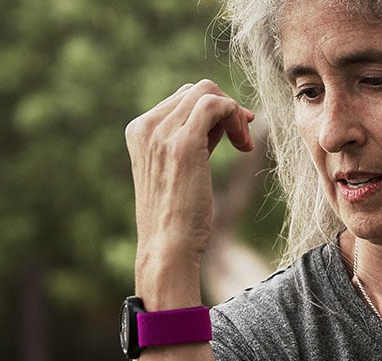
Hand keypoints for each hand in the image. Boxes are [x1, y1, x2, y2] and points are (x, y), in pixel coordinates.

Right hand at [125, 80, 254, 302]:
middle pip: (196, 91)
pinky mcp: (183, 143)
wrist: (167, 248)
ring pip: (207, 92)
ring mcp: (162, 133)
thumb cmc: (178, 218)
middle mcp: (146, 127)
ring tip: (242, 145)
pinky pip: (215, 104)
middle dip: (226, 110)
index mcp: (139, 131)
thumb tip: (223, 120)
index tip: (234, 135)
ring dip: (234, 114)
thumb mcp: (181, 172)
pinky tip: (242, 145)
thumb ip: (195, 141)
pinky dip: (235, 116)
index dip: (214, 111)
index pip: (182, 99)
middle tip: (241, 142)